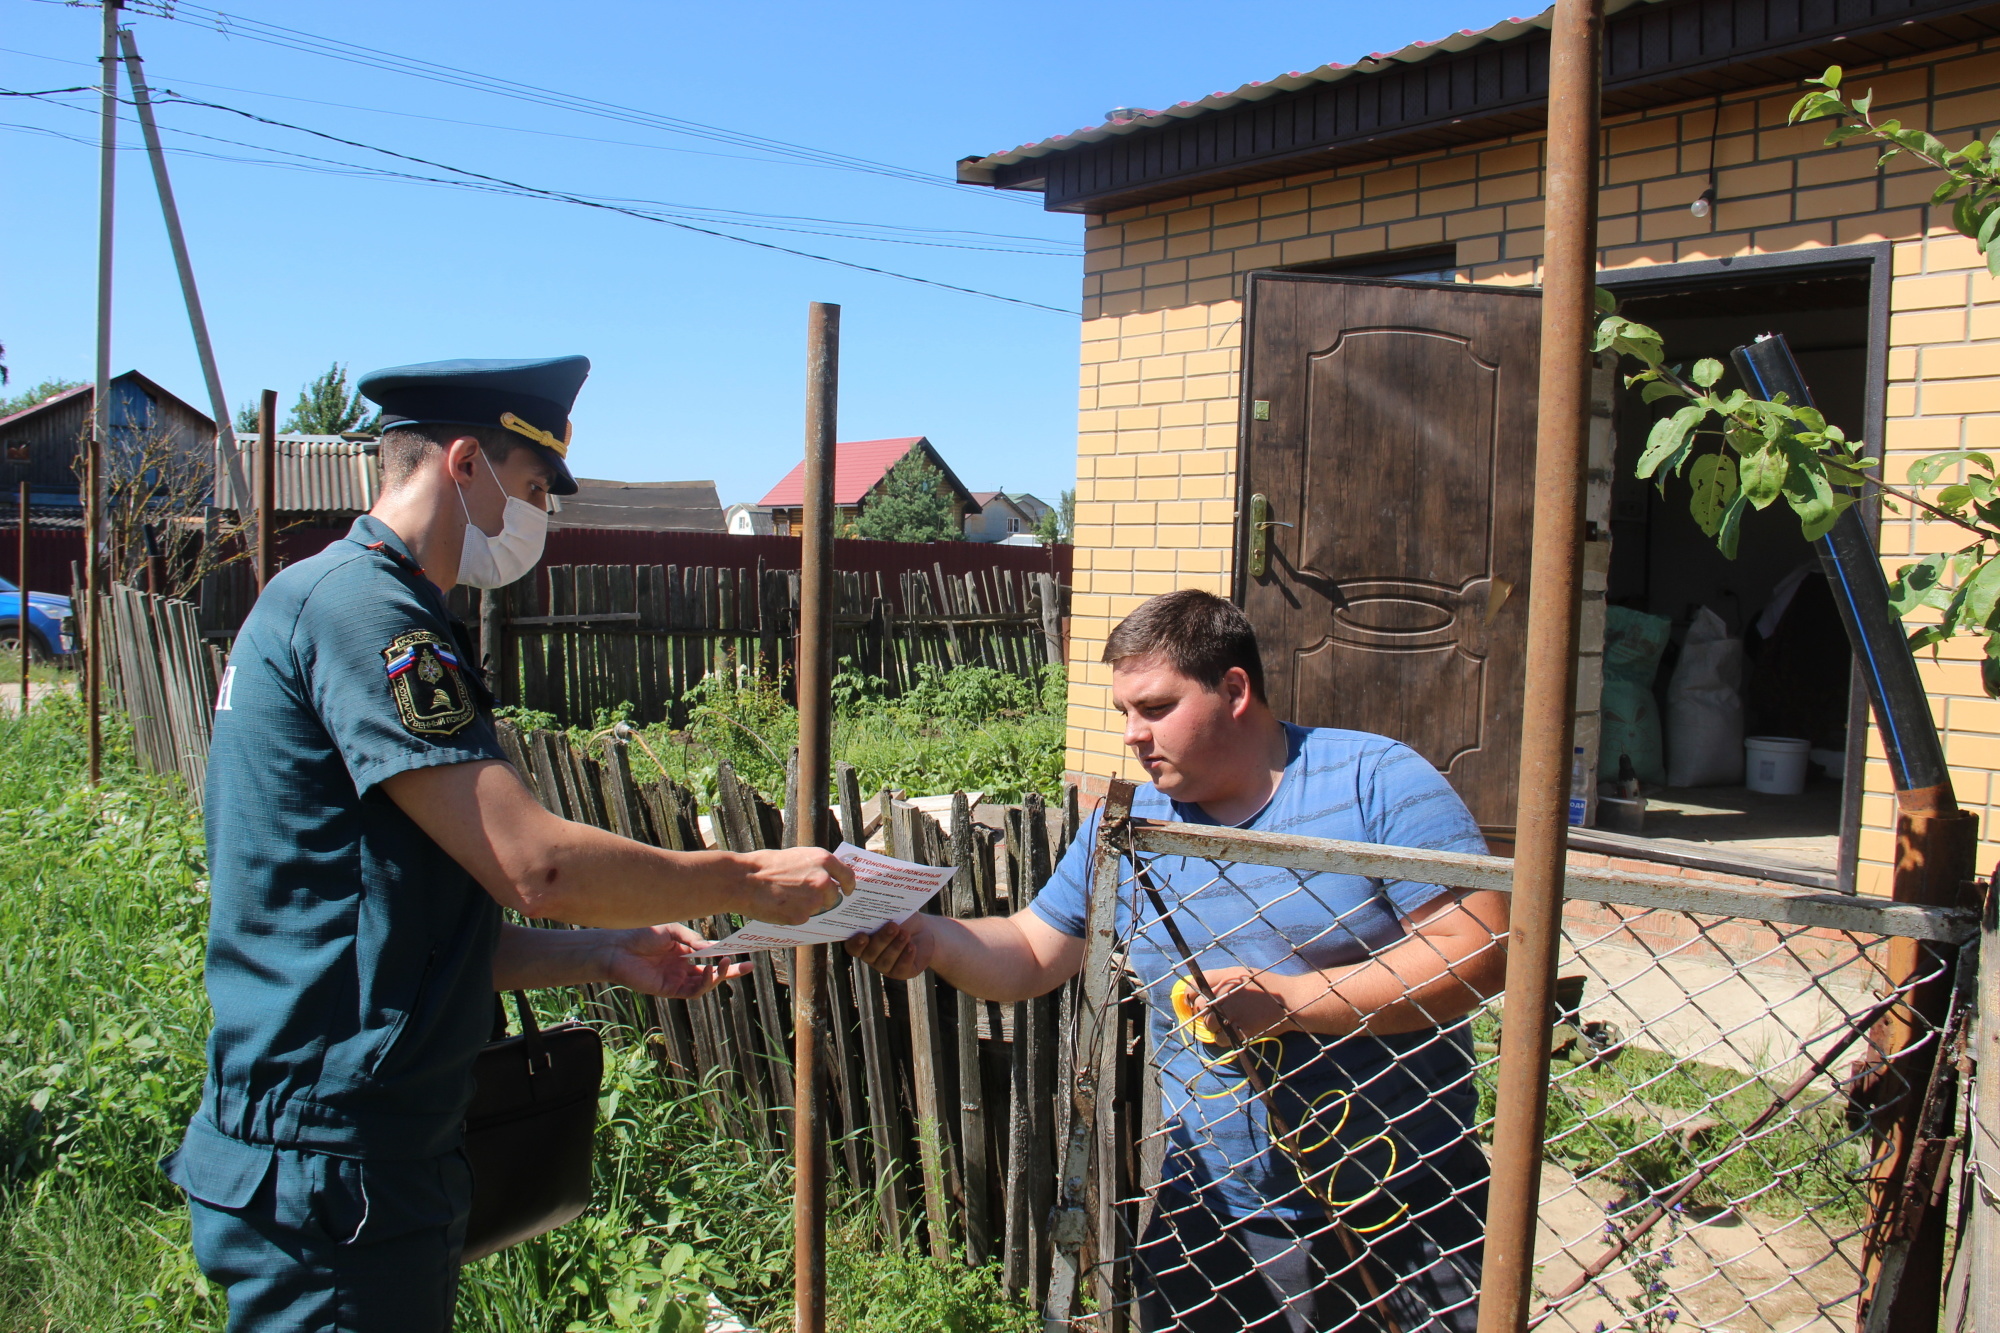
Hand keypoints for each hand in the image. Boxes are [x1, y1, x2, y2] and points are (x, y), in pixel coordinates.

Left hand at [598, 923, 750, 997]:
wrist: (617, 947)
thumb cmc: (640, 934)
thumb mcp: (673, 931)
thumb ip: (694, 941)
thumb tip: (714, 948)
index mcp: (682, 951)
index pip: (709, 954)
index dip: (725, 953)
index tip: (742, 949)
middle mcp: (681, 966)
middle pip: (711, 972)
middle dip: (731, 971)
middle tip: (749, 967)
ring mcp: (675, 979)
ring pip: (705, 983)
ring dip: (719, 975)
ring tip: (727, 963)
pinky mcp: (668, 990)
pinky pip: (693, 991)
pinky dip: (705, 982)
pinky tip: (710, 970)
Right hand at [738, 847, 851, 923]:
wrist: (744, 880)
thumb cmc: (765, 865)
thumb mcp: (797, 856)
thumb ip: (815, 867)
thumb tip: (828, 877)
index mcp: (823, 860)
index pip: (848, 876)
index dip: (848, 885)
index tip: (847, 891)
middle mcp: (823, 880)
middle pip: (834, 897)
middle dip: (825, 899)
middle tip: (809, 898)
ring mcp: (814, 900)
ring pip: (818, 909)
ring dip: (808, 907)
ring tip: (786, 898)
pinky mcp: (802, 917)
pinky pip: (803, 918)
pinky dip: (794, 915)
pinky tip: (779, 906)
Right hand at [844, 916, 935, 980]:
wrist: (925, 931)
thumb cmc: (904, 919)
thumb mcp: (893, 913)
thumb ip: (882, 912)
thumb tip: (876, 903)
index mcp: (864, 941)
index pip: (853, 946)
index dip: (855, 943)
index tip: (863, 935)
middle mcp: (871, 956)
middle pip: (870, 953)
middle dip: (882, 940)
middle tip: (893, 926)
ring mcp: (885, 966)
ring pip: (885, 962)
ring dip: (895, 947)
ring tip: (905, 934)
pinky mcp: (901, 973)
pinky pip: (900, 969)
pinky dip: (906, 957)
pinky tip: (912, 946)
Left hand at [1192, 967, 1304, 1041]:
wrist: (1291, 1000)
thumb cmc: (1267, 985)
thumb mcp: (1242, 973)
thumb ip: (1220, 979)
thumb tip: (1198, 989)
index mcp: (1223, 978)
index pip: (1191, 987)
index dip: (1191, 997)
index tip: (1196, 1003)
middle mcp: (1224, 994)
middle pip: (1198, 1008)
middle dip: (1204, 1013)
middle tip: (1218, 1015)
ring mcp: (1231, 1012)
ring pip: (1208, 1025)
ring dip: (1215, 1027)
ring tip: (1229, 1024)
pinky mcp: (1240, 1029)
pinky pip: (1221, 1039)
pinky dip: (1225, 1039)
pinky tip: (1236, 1033)